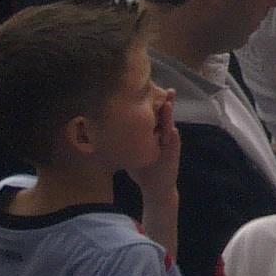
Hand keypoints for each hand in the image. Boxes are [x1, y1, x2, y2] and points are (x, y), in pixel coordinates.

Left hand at [126, 92, 180, 214]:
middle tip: (168, 90)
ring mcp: (169, 144)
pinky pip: (172, 144)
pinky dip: (171, 137)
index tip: (149, 89)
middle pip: (165, 116)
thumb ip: (124, 141)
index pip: (154, 114)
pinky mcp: (173, 154)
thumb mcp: (131, 152)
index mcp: (154, 134)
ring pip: (169, 127)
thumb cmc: (141, 169)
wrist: (155, 187)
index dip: (153, 102)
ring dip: (170, 116)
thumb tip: (101, 132)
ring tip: (168, 104)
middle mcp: (163, 136)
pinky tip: (171, 130)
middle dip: (167, 103)